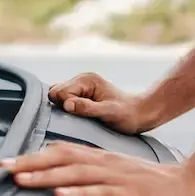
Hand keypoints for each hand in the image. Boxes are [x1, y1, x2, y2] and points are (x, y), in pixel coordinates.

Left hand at [0, 144, 194, 195]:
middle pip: (62, 158)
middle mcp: (106, 164)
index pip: (61, 151)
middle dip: (30, 163)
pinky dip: (80, 194)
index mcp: (101, 158)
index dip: (33, 156)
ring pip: (76, 173)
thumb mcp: (118, 176)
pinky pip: (102, 194)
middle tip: (2, 168)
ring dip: (46, 176)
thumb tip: (61, 181)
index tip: (6, 162)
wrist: (192, 187)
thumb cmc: (153, 186)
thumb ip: (93, 175)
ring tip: (21, 180)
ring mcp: (118, 179)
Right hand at [48, 72, 166, 134]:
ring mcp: (80, 86)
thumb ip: (87, 108)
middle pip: (55, 92)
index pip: (60, 92)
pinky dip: (68, 109)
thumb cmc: (127, 115)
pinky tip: (81, 115)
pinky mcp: (81, 94)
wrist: (140, 114)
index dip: (67, 106)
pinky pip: (63, 101)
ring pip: (57, 97)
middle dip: (63, 106)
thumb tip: (67, 104)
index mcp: (87, 79)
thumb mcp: (109, 113)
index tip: (82, 115)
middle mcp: (82, 79)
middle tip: (82, 116)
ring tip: (84, 116)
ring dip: (65, 108)